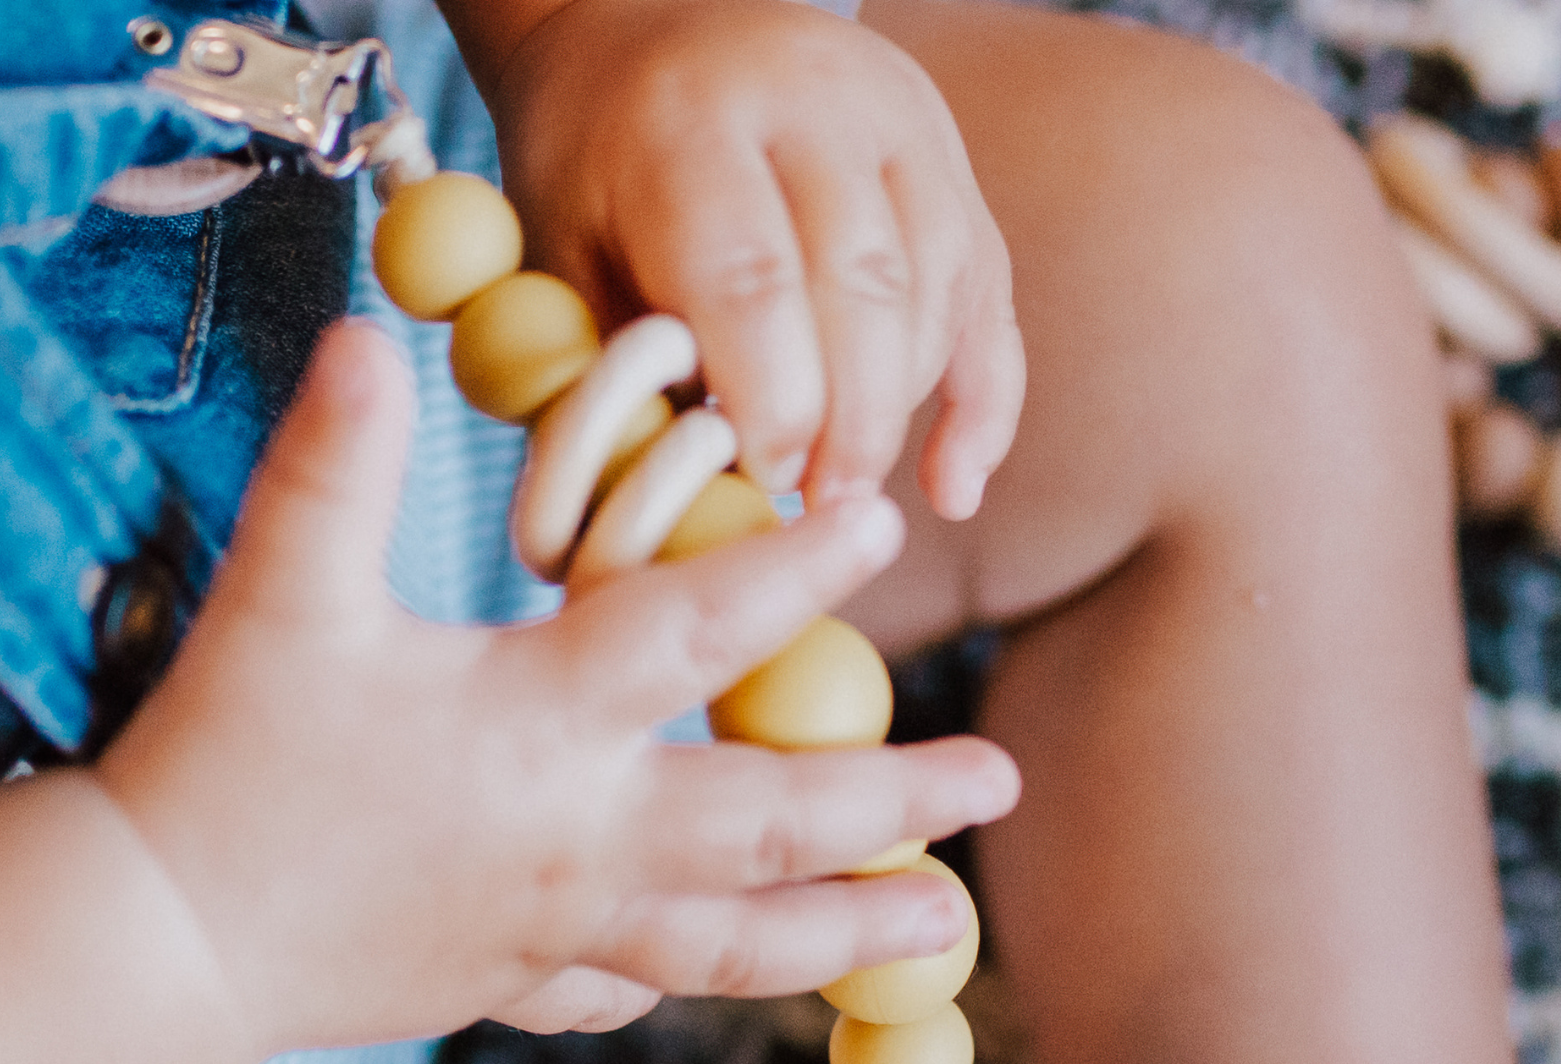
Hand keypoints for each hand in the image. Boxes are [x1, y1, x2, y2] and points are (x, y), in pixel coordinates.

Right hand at [99, 321, 1017, 1057]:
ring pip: (739, 948)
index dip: (789, 574)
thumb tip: (377, 342)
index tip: (875, 526)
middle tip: (999, 785)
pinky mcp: (521, 988)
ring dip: (853, 935)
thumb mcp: (280, 596)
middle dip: (897, 806)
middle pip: (773, 825)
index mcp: (537, 724)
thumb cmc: (226, 758)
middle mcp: (581, 838)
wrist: (165, 939)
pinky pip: (632, 992)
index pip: (691, 637)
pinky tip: (739, 970)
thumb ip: (335, 468)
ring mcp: (563, 931)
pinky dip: (692, 980)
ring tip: (946, 926)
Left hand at [481, 0, 1022, 516]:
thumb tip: (692, 500)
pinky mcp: (951, 159)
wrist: (644, 24)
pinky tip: (951, 489)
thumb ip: (630, 363)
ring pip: (940, 290)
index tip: (766, 483)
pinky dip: (981, 406)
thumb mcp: (570, 252)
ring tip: (846, 495)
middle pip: (868, 285)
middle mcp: (812, 97)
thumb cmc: (596, 170)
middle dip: (852, 424)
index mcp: (691, 120)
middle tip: (822, 517)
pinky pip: (990, 297)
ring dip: (904, 412)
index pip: (756, 277)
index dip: (774, 402)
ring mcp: (899, 119)